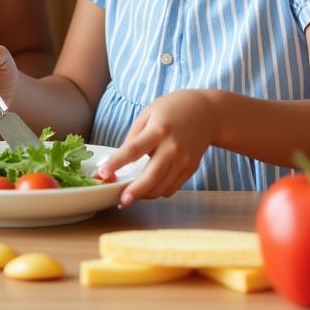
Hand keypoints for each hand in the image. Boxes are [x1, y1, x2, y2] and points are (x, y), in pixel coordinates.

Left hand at [99, 90, 217, 204]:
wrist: (207, 112)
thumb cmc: (173, 109)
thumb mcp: (148, 113)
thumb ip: (134, 136)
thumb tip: (120, 159)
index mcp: (158, 130)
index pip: (133, 150)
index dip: (116, 163)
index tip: (102, 173)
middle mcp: (173, 147)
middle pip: (152, 175)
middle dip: (135, 191)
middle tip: (122, 200)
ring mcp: (184, 160)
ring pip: (162, 187)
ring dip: (145, 194)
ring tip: (131, 194)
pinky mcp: (191, 169)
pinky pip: (172, 187)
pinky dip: (158, 191)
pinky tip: (149, 187)